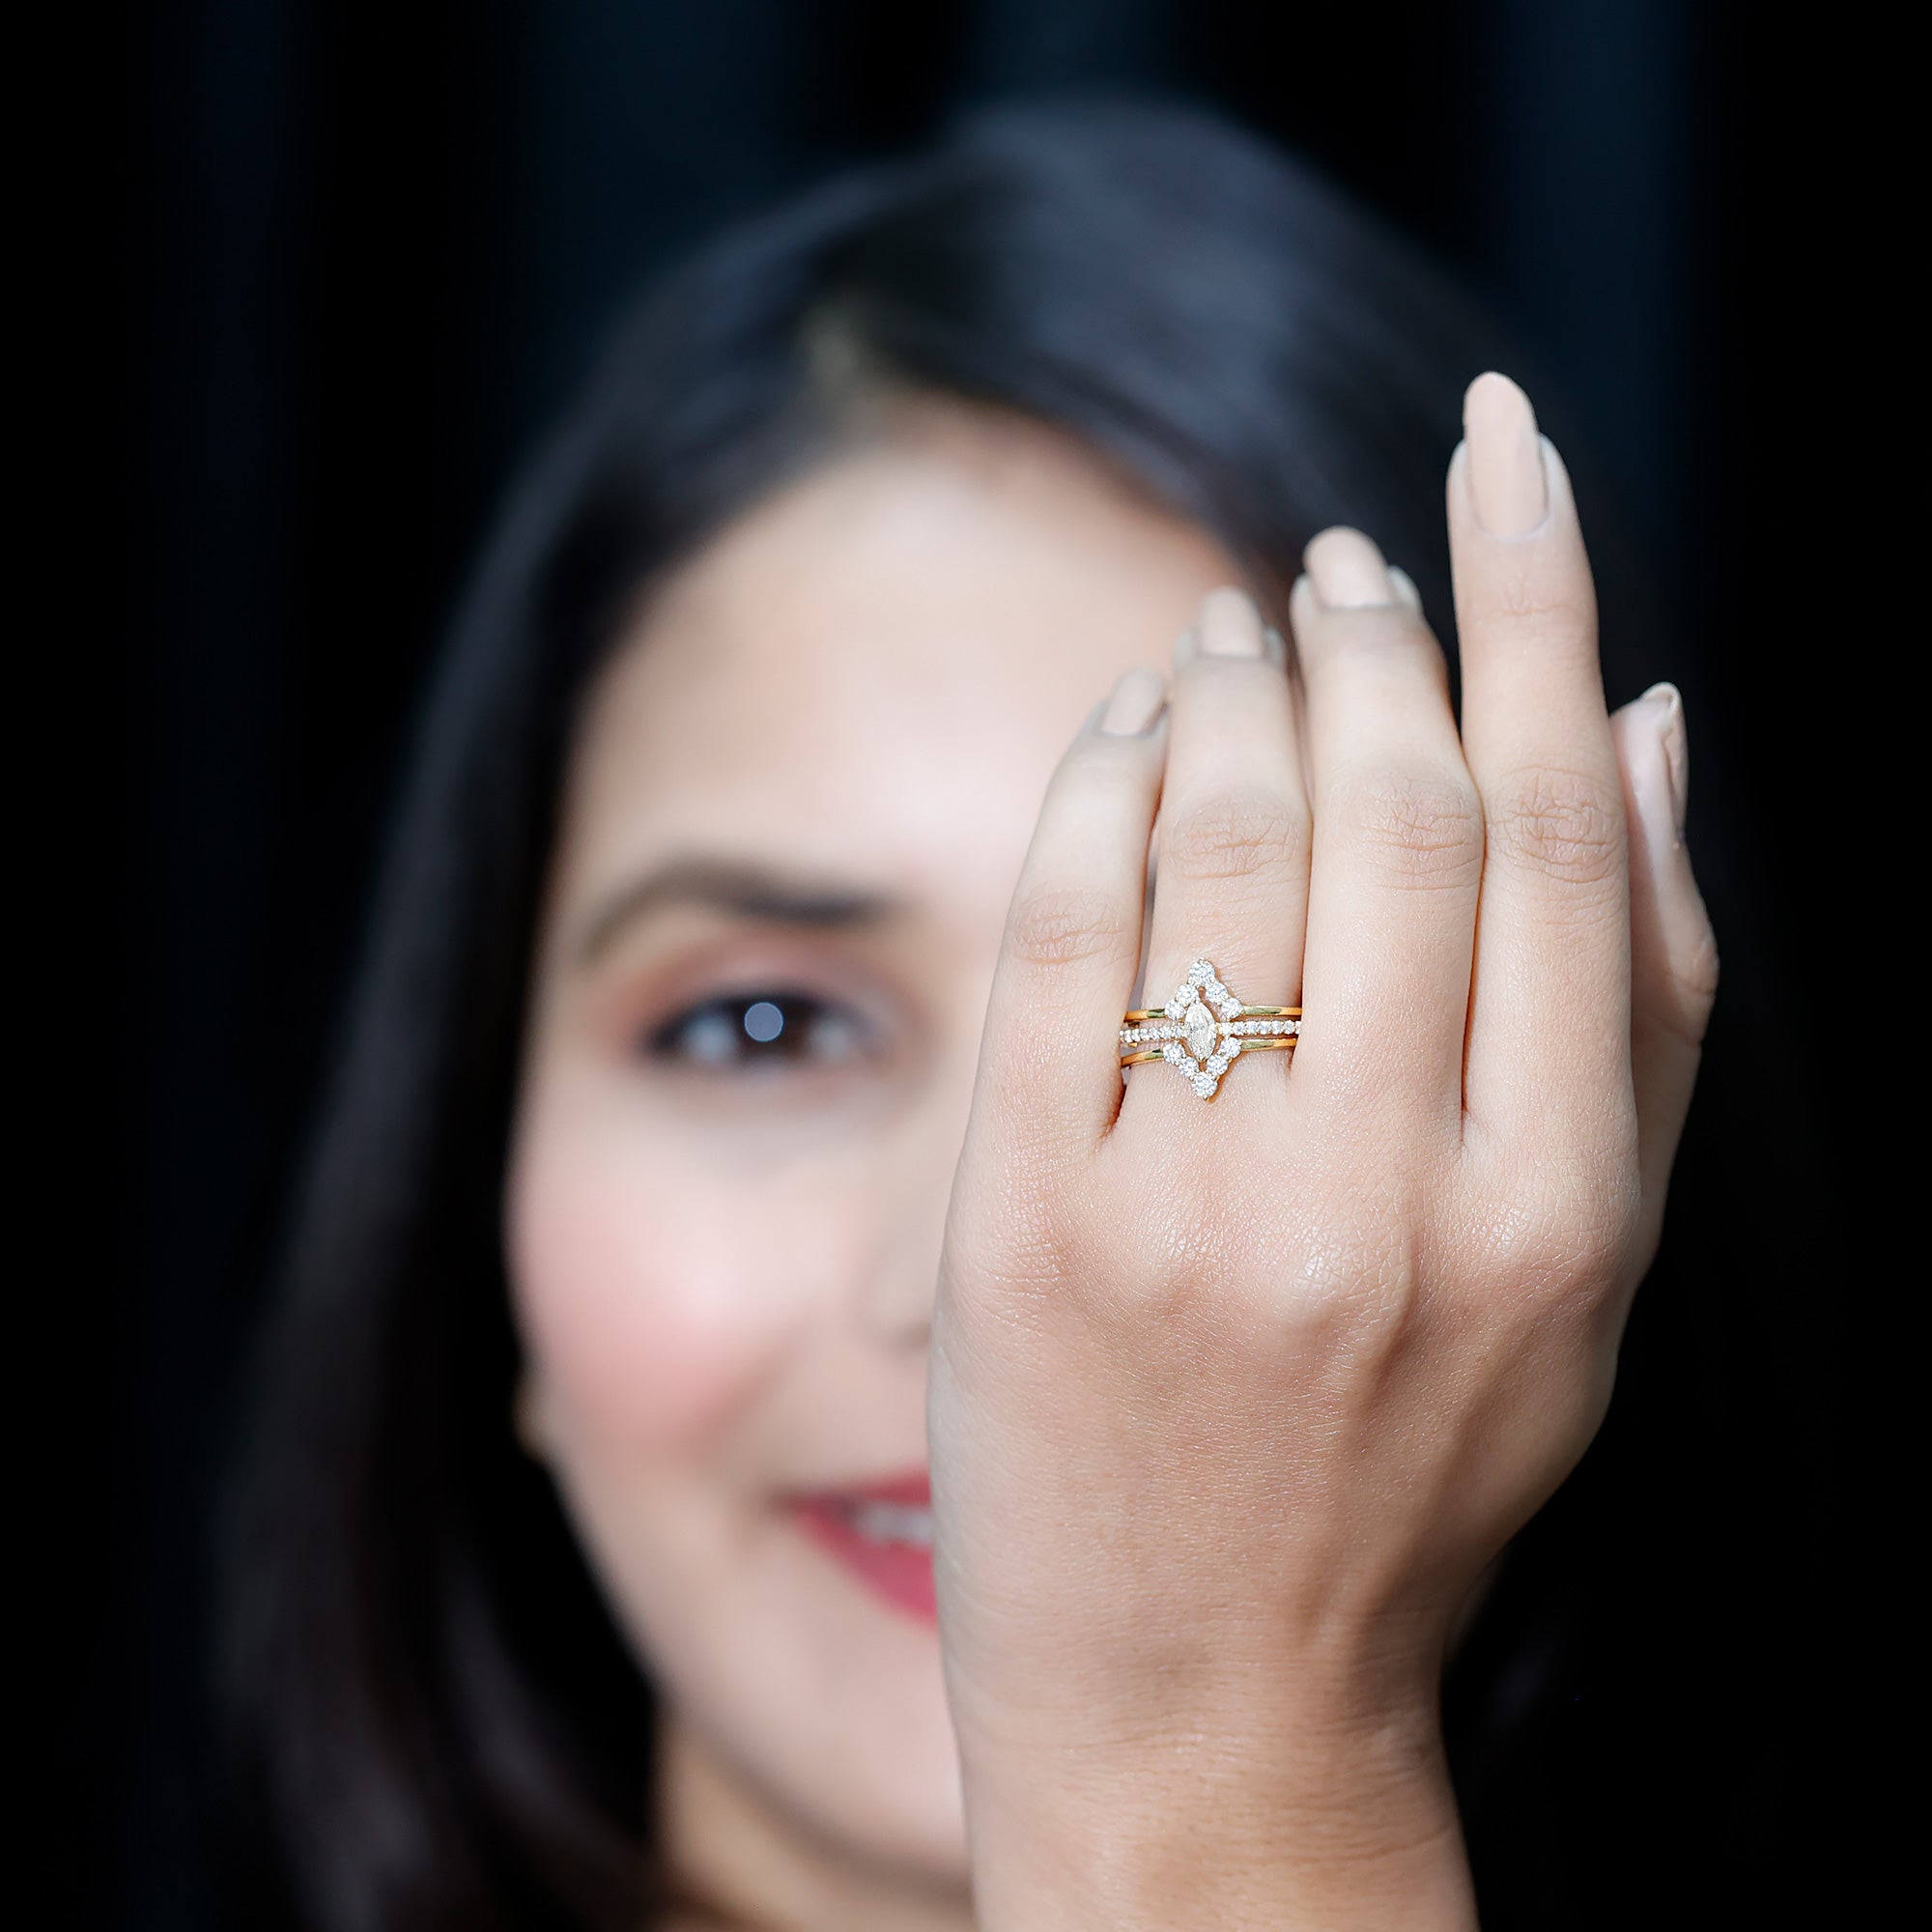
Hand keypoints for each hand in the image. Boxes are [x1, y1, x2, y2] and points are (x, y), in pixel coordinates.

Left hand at [927, 374, 1716, 1929]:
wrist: (1209, 1692)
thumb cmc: (1410, 1472)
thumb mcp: (1580, 1273)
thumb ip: (1629, 1004)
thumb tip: (1642, 727)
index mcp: (1555, 1205)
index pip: (1545, 825)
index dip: (1530, 604)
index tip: (1503, 451)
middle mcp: (1385, 1194)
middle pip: (1392, 809)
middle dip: (1376, 635)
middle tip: (1345, 558)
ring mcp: (1194, 1208)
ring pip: (1231, 843)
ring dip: (1239, 688)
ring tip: (1241, 624)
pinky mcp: (1030, 1221)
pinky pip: (1065, 931)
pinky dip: (1103, 785)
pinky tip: (1132, 724)